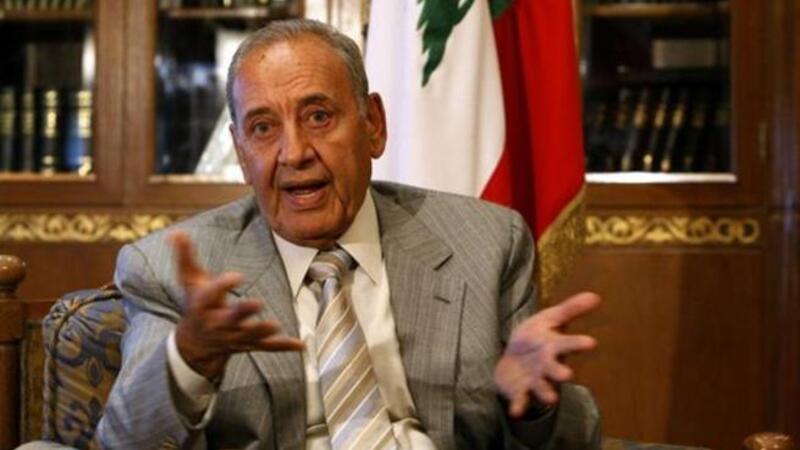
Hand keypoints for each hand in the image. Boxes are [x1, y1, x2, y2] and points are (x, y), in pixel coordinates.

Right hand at [170, 231, 303, 379]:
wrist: (196, 343)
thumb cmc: (197, 304)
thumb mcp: (189, 280)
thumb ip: (185, 256)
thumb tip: (176, 232)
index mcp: (204, 305)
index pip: (212, 294)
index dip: (223, 285)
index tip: (236, 275)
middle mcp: (218, 323)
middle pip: (231, 318)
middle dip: (243, 312)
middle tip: (258, 303)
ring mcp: (235, 336)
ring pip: (250, 335)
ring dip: (262, 331)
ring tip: (275, 325)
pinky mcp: (249, 344)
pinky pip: (267, 347)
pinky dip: (283, 346)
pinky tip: (301, 345)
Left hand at [494, 292, 599, 417]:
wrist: (515, 357)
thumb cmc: (537, 336)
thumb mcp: (550, 319)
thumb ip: (570, 309)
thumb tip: (595, 296)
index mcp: (554, 346)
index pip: (568, 343)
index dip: (577, 343)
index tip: (590, 342)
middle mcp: (547, 366)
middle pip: (555, 369)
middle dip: (560, 372)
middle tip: (567, 375)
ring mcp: (534, 380)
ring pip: (542, 388)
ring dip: (545, 392)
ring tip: (550, 398)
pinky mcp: (520, 391)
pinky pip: (520, 400)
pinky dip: (518, 405)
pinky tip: (515, 411)